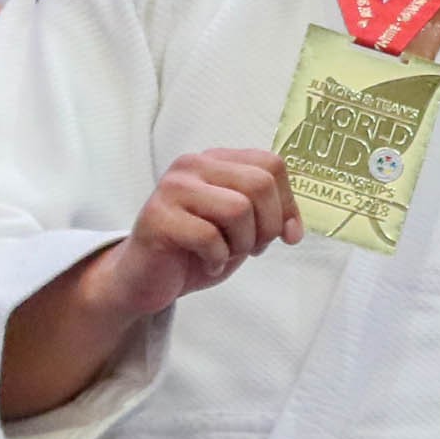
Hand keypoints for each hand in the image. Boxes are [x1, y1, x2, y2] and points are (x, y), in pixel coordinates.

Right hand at [95, 149, 303, 320]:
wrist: (146, 278)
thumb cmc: (195, 250)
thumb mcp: (241, 229)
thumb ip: (268, 216)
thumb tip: (294, 230)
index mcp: (216, 160)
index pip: (271, 164)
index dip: (287, 203)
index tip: (285, 235)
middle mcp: (193, 165)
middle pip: (259, 183)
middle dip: (267, 226)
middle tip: (252, 248)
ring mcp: (173, 188)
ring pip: (238, 209)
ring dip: (242, 244)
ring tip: (226, 254)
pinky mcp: (158, 217)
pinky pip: (209, 237)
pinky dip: (217, 260)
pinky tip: (206, 263)